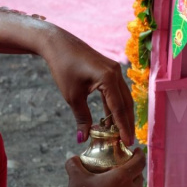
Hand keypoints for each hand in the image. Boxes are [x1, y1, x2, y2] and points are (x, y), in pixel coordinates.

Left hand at [40, 26, 135, 145]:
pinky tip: (111, 119)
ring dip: (122, 115)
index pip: (119, 108)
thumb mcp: (72, 96)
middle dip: (127, 123)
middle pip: (126, 104)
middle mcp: (116, 73)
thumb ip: (81, 118)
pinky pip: (116, 91)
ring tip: (121, 133)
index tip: (127, 143)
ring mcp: (114, 70)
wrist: (58, 44)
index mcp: (108, 78)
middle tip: (127, 142)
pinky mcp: (110, 70)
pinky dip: (115, 105)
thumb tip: (83, 138)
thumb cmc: (63, 67)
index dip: (124, 127)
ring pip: (123, 98)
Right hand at [61, 148, 145, 186]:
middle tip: (127, 164)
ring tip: (124, 179)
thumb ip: (74, 163)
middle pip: (140, 175)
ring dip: (134, 182)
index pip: (139, 162)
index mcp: (121, 178)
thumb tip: (73, 157)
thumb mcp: (75, 176)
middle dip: (136, 168)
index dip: (140, 154)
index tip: (137, 150)